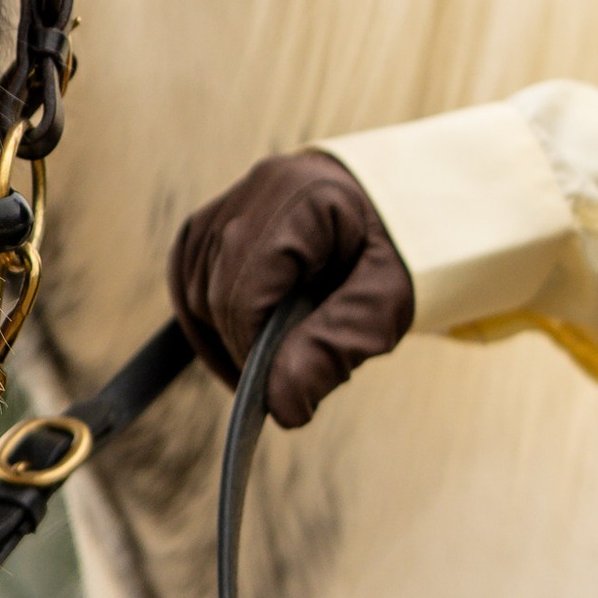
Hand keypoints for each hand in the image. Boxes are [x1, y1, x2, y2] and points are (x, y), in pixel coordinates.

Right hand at [168, 150, 414, 428]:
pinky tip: (241, 343)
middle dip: (240, 346)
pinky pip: (189, 274)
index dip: (251, 351)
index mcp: (300, 198)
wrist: (408, 203)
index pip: (243, 290)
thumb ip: (334, 347)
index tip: (281, 391)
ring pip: (192, 285)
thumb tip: (280, 407)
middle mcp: (256, 189)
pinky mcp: (219, 217)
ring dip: (221, 336)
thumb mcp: (387, 302)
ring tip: (267, 366)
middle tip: (284, 383)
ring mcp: (233, 199)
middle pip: (211, 289)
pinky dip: (209, 316)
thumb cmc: (403, 250)